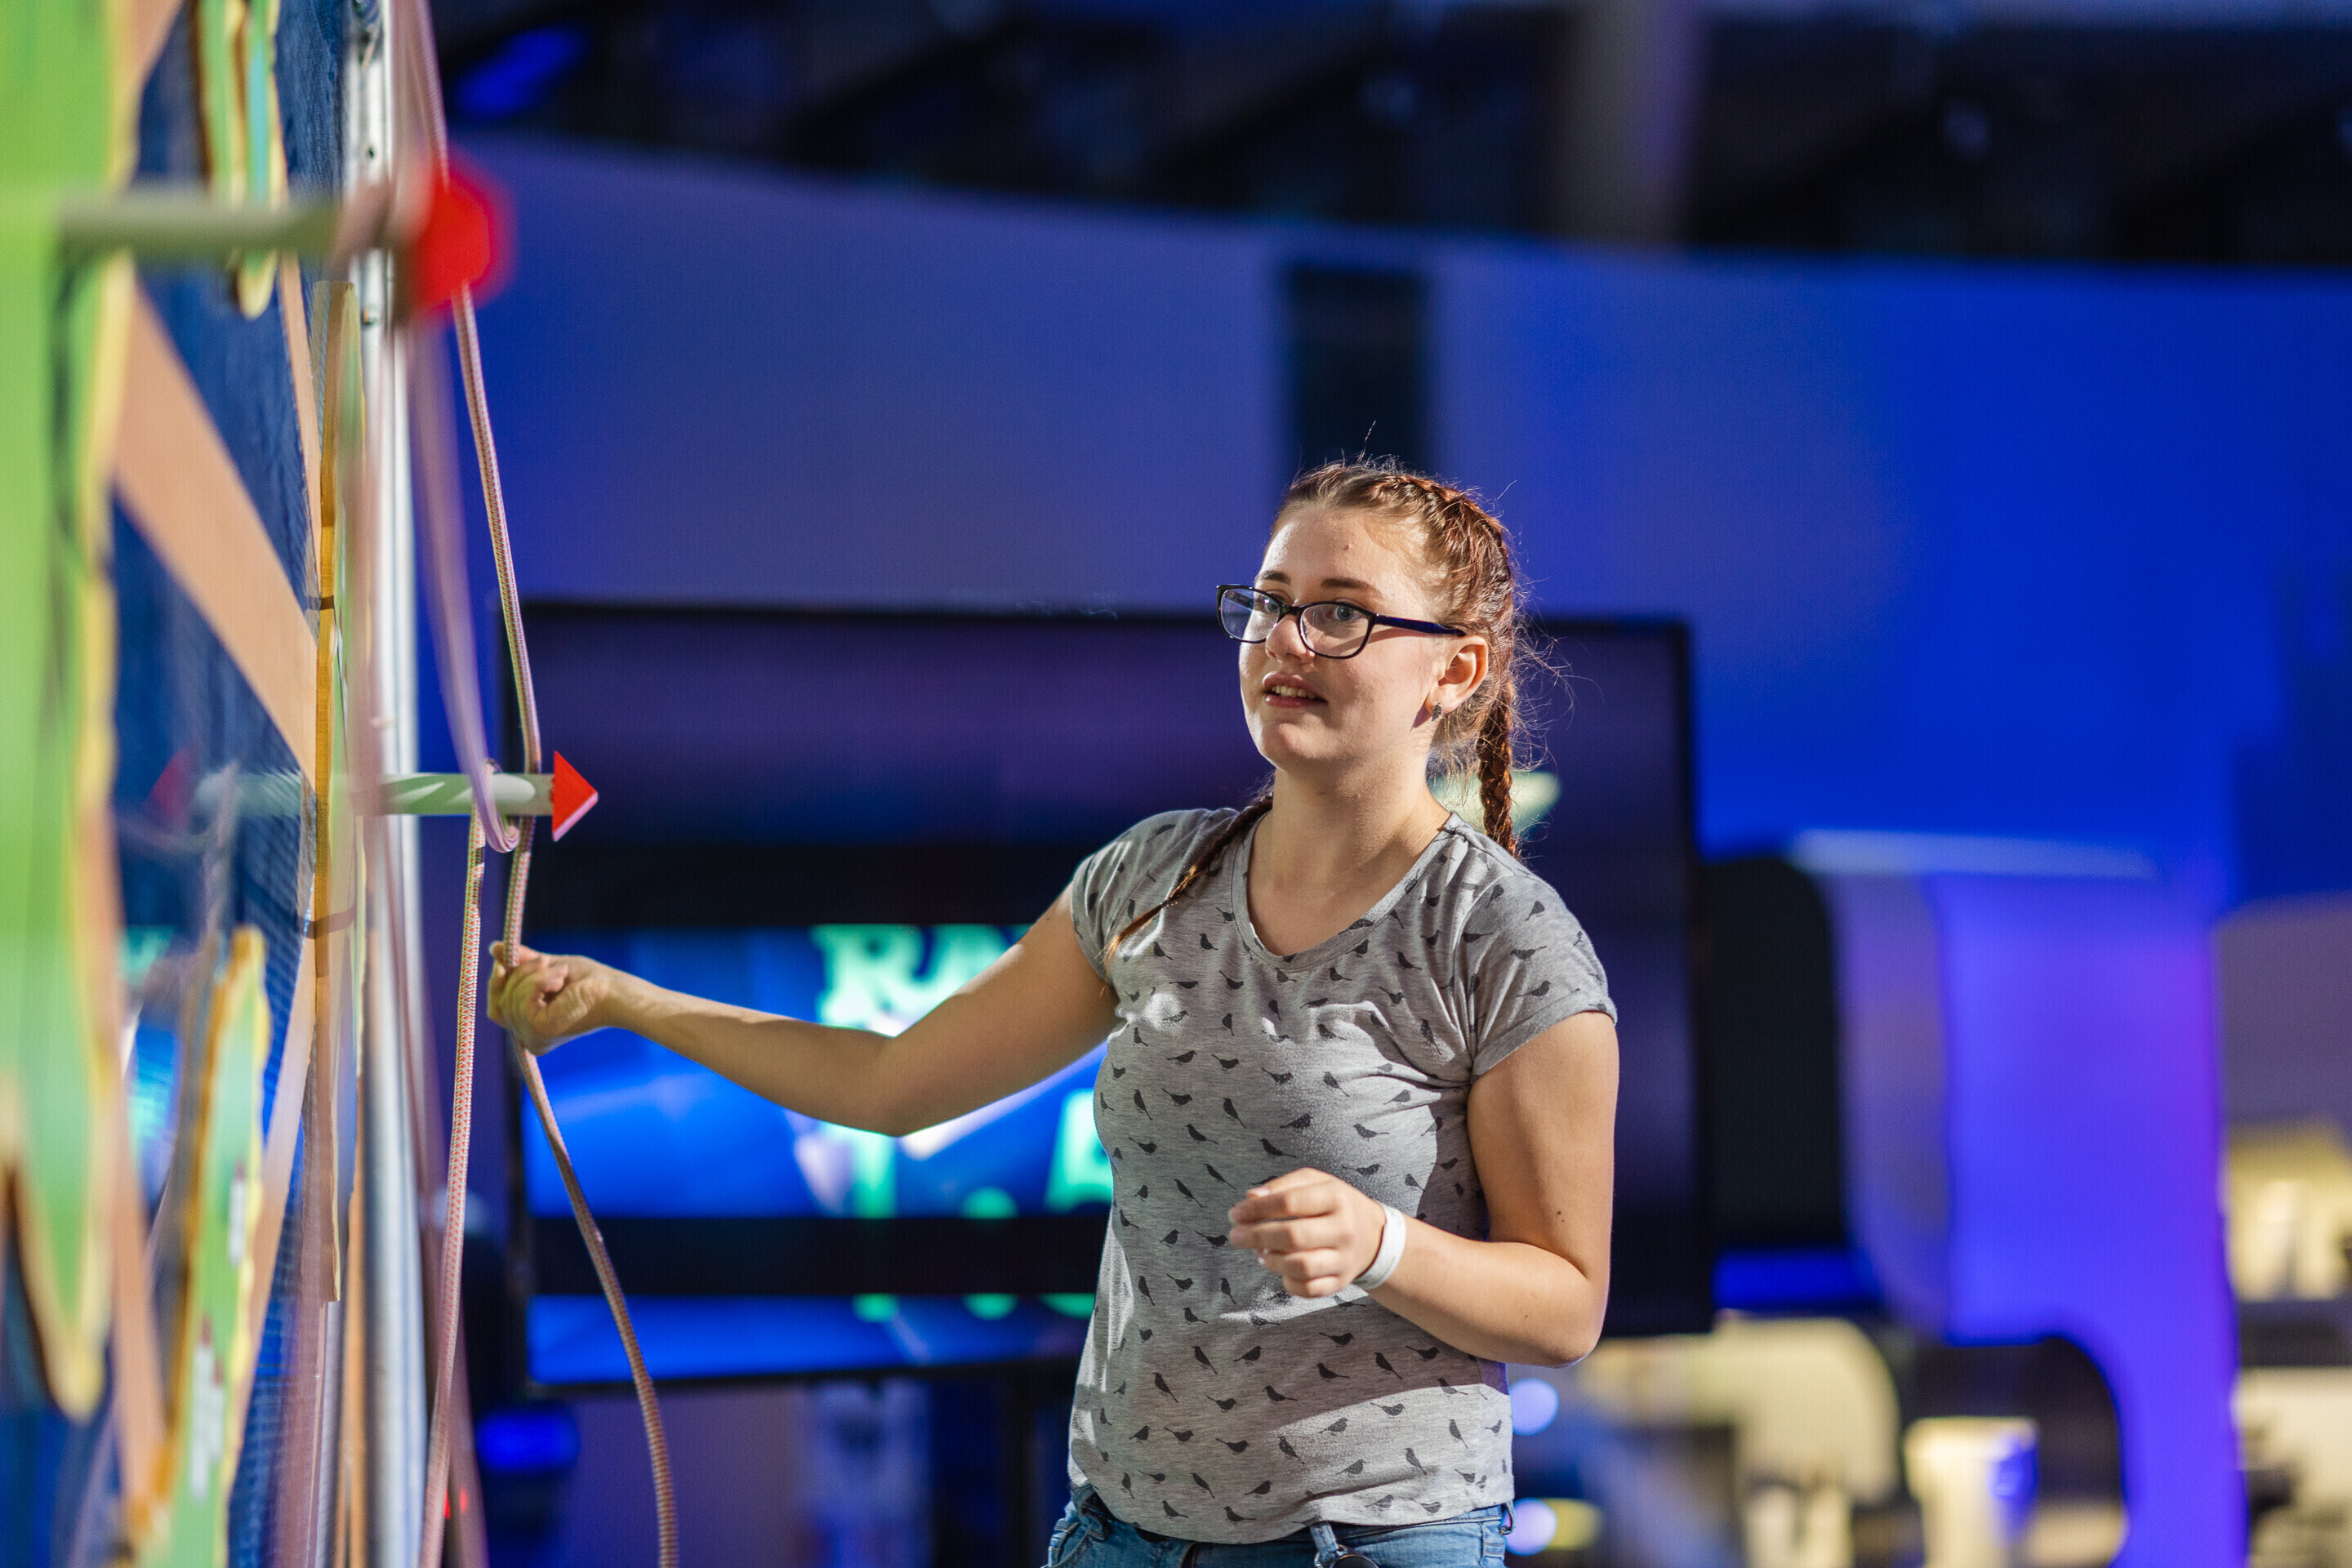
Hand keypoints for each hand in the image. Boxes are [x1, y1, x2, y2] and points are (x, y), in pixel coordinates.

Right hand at [487, 941, 622, 1054]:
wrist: (615, 992)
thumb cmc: (591, 982)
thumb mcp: (550, 969)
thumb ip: (523, 963)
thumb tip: (494, 948)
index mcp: (532, 1027)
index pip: (496, 1010)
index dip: (495, 986)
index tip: (502, 962)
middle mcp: (530, 1038)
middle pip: (500, 1002)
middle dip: (518, 974)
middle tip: (545, 961)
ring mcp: (533, 1038)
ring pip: (511, 997)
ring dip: (534, 975)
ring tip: (561, 972)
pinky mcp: (539, 1032)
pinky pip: (522, 999)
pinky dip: (539, 982)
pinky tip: (560, 979)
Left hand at [1226, 1168, 1388, 1297]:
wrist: (1373, 1236)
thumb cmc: (1335, 1205)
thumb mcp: (1316, 1183)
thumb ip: (1283, 1186)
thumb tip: (1250, 1198)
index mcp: (1336, 1197)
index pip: (1290, 1202)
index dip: (1257, 1209)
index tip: (1235, 1213)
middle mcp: (1344, 1229)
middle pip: (1293, 1236)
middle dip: (1256, 1236)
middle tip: (1235, 1236)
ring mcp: (1344, 1259)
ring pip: (1300, 1267)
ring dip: (1271, 1260)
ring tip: (1259, 1252)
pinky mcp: (1340, 1282)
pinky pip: (1308, 1289)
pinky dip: (1287, 1281)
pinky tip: (1279, 1268)